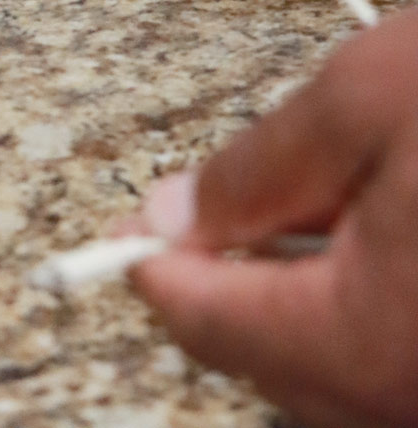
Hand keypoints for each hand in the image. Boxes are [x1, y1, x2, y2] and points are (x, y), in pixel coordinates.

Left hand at [129, 8, 417, 427]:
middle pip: (272, 363)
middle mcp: (415, 401)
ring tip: (309, 205)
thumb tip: (172, 214)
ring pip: (337, 370)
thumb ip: (256, 169)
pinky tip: (372, 233)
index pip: (212, 324)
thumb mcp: (366, 99)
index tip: (111, 234)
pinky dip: (362, 305)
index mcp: (372, 343)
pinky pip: (395, 360)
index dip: (149, 267)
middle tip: (202, 206)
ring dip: (298, 296)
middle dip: (227, 283)